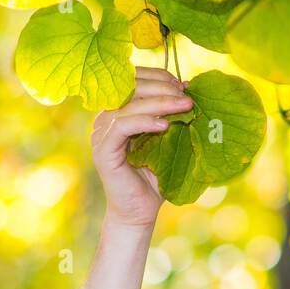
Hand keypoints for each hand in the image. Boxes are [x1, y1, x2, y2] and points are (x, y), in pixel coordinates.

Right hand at [91, 66, 193, 227]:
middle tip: (186, 95)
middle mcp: (105, 118)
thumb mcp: (167, 139)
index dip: (159, 76)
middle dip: (162, 87)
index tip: (183, 84)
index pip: (133, 80)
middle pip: (131, 87)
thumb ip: (172, 114)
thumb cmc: (155, 177)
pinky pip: (122, 126)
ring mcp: (101, 134)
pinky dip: (145, 121)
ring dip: (159, 102)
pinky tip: (165, 125)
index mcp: (119, 111)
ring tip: (184, 106)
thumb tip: (188, 86)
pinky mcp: (103, 151)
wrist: (141, 211)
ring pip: (128, 105)